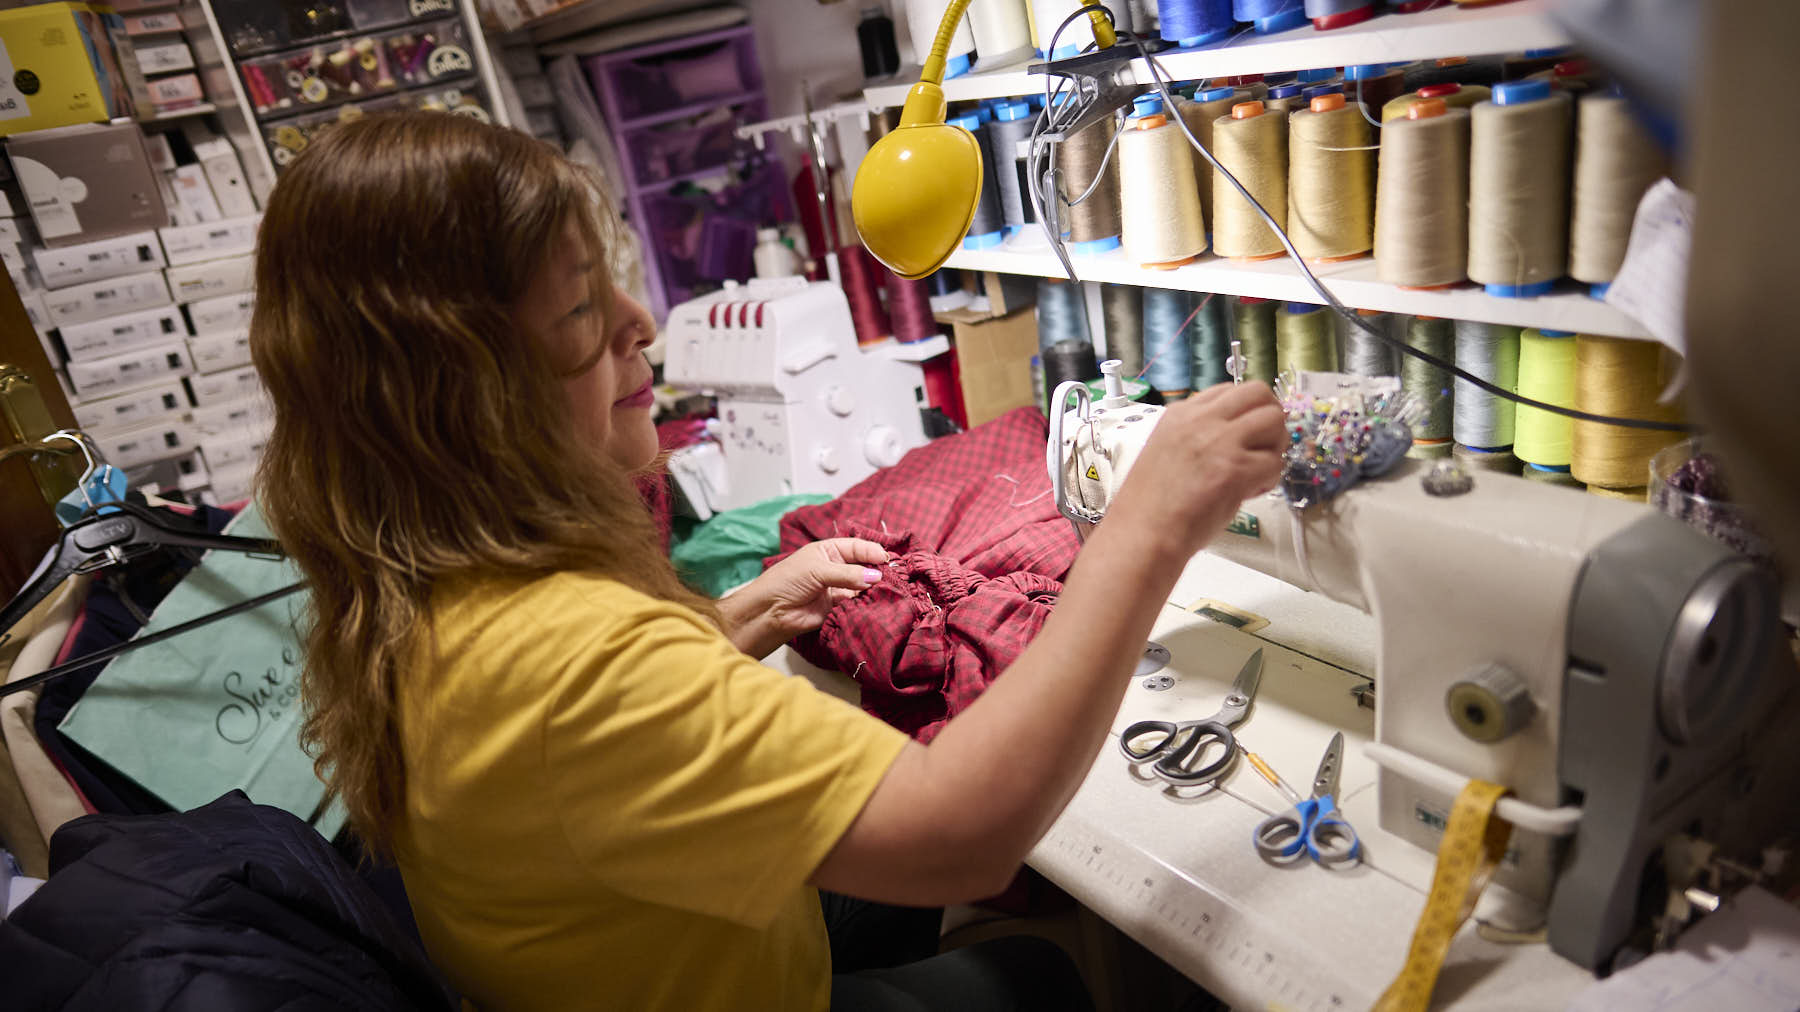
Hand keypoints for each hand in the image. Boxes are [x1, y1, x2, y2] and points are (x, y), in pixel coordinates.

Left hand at [720, 538, 889, 658]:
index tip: (886, 558)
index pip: (857, 546)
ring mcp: (838, 587)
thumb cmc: (787, 581)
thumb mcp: (817, 570)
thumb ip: (847, 574)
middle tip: (893, 575)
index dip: (872, 551)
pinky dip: (868, 602)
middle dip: (877, 569)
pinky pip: (858, 602)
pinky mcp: (839, 607)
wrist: (771, 611)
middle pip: (864, 565)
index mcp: (829, 550)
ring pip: (864, 585)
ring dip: (874, 587)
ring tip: (887, 589)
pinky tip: (876, 601)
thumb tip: (875, 576)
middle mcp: (836, 567)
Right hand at [1108, 383, 1285, 557]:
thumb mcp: (1166, 449)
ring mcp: (1220, 441)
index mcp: (1181, 414)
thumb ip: (1197, 435)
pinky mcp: (1236, 468)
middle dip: (1269, 418)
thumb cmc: (1150, 504)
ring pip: (1274, 420)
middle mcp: (1201, 420)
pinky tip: (1250, 491)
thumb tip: (1232, 437)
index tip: (1243, 434)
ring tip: (1257, 470)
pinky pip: (1275, 462)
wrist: (1144, 532)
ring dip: (1274, 445)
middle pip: (1258, 393)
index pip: (1229, 390)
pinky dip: (1269, 479)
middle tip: (1262, 446)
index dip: (1245, 411)